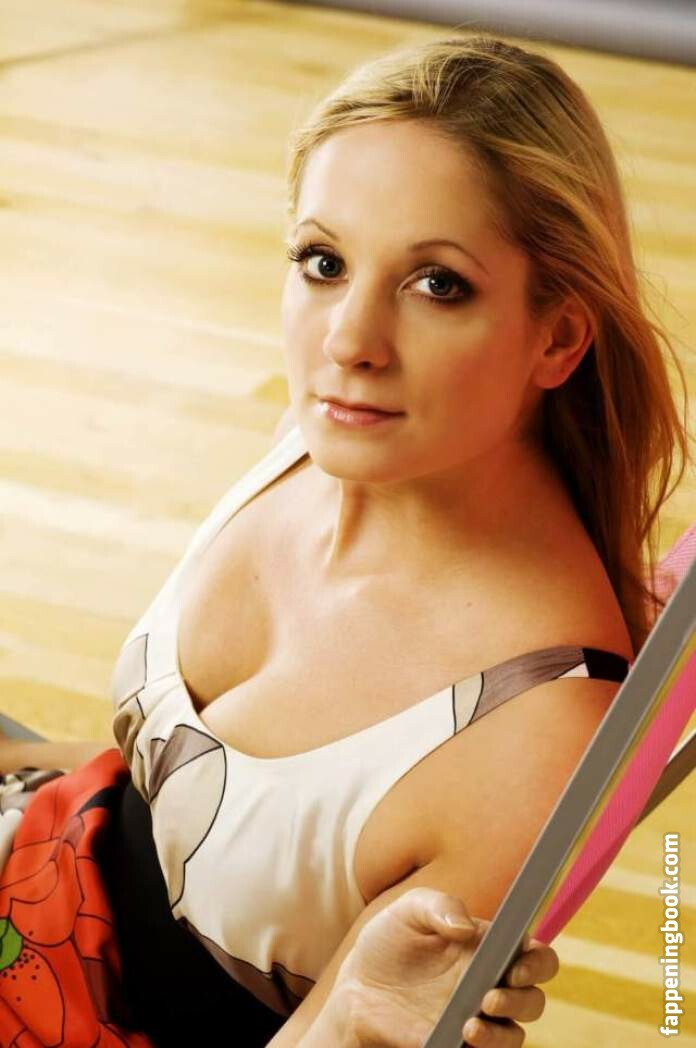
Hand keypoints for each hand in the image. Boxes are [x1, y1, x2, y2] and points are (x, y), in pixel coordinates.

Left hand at [332, 887, 558, 1046]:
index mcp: (489, 948)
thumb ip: (440, 905)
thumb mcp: (409, 910)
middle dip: (523, 1000)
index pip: (535, 955)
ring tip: (471, 1025)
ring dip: (502, 1034)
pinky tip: (461, 1038)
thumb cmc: (388, 942)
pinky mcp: (456, 1045)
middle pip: (534, 1000)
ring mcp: (476, 1019)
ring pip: (514, 1035)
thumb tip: (467, 928)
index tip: (517, 966)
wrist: (357, 987)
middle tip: (490, 997)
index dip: (538, 962)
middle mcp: (489, 985)